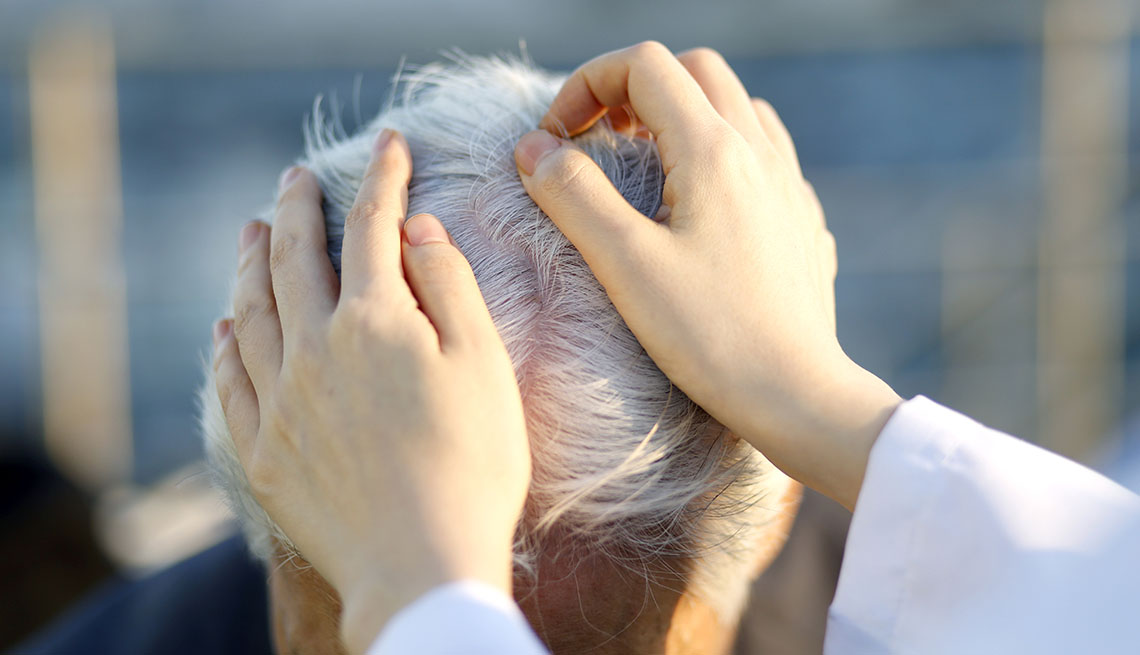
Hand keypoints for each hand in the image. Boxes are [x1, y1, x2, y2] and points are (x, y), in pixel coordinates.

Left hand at [210, 130, 529, 652]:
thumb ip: (448, 286)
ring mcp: (278, 401)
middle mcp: (312, 350)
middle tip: (294, 174)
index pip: (373, 226)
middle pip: (293, 258)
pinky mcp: (262, 450)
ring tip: (250, 231)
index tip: (390, 145)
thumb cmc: (474, 465)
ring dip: (249, 263)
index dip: (383, 178)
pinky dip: (225, 343)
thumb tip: (415, 230)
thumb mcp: (484, 364)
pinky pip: (230, 380)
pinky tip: (225, 327)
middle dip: (295, 207)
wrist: (421, 565)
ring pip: (250, 311)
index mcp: (373, 321)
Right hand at [513, 43, 900, 509]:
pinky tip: (698, 204)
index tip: (558, 139)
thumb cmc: (711, 336)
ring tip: (643, 167)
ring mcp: (788, 183)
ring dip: (680, 115)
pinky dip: (719, 151)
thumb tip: (533, 147)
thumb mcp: (626, 265)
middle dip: (634, 89)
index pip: (645, 65)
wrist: (797, 394)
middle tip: (598, 142)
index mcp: (713, 150)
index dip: (587, 83)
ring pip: (734, 106)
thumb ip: (573, 196)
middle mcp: (759, 152)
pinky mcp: (799, 219)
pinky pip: (762, 152)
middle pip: (694, 71)